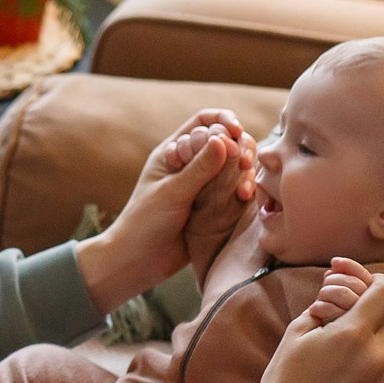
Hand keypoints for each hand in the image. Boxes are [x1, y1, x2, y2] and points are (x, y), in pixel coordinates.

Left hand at [76, 111, 254, 312]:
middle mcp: (191, 165)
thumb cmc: (145, 223)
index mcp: (173, 152)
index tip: (235, 130)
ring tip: (243, 188)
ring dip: (244, 170)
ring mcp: (205, 186)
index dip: (222, 120)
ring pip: (234, 165)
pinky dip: (245, 189)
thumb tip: (223, 140)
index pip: (203, 123)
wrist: (138, 262)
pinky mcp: (215, 206)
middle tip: (243, 162)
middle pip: (225, 141)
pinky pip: (236, 189)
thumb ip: (199, 168)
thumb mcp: (172, 193)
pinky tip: (245, 197)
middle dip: (238, 146)